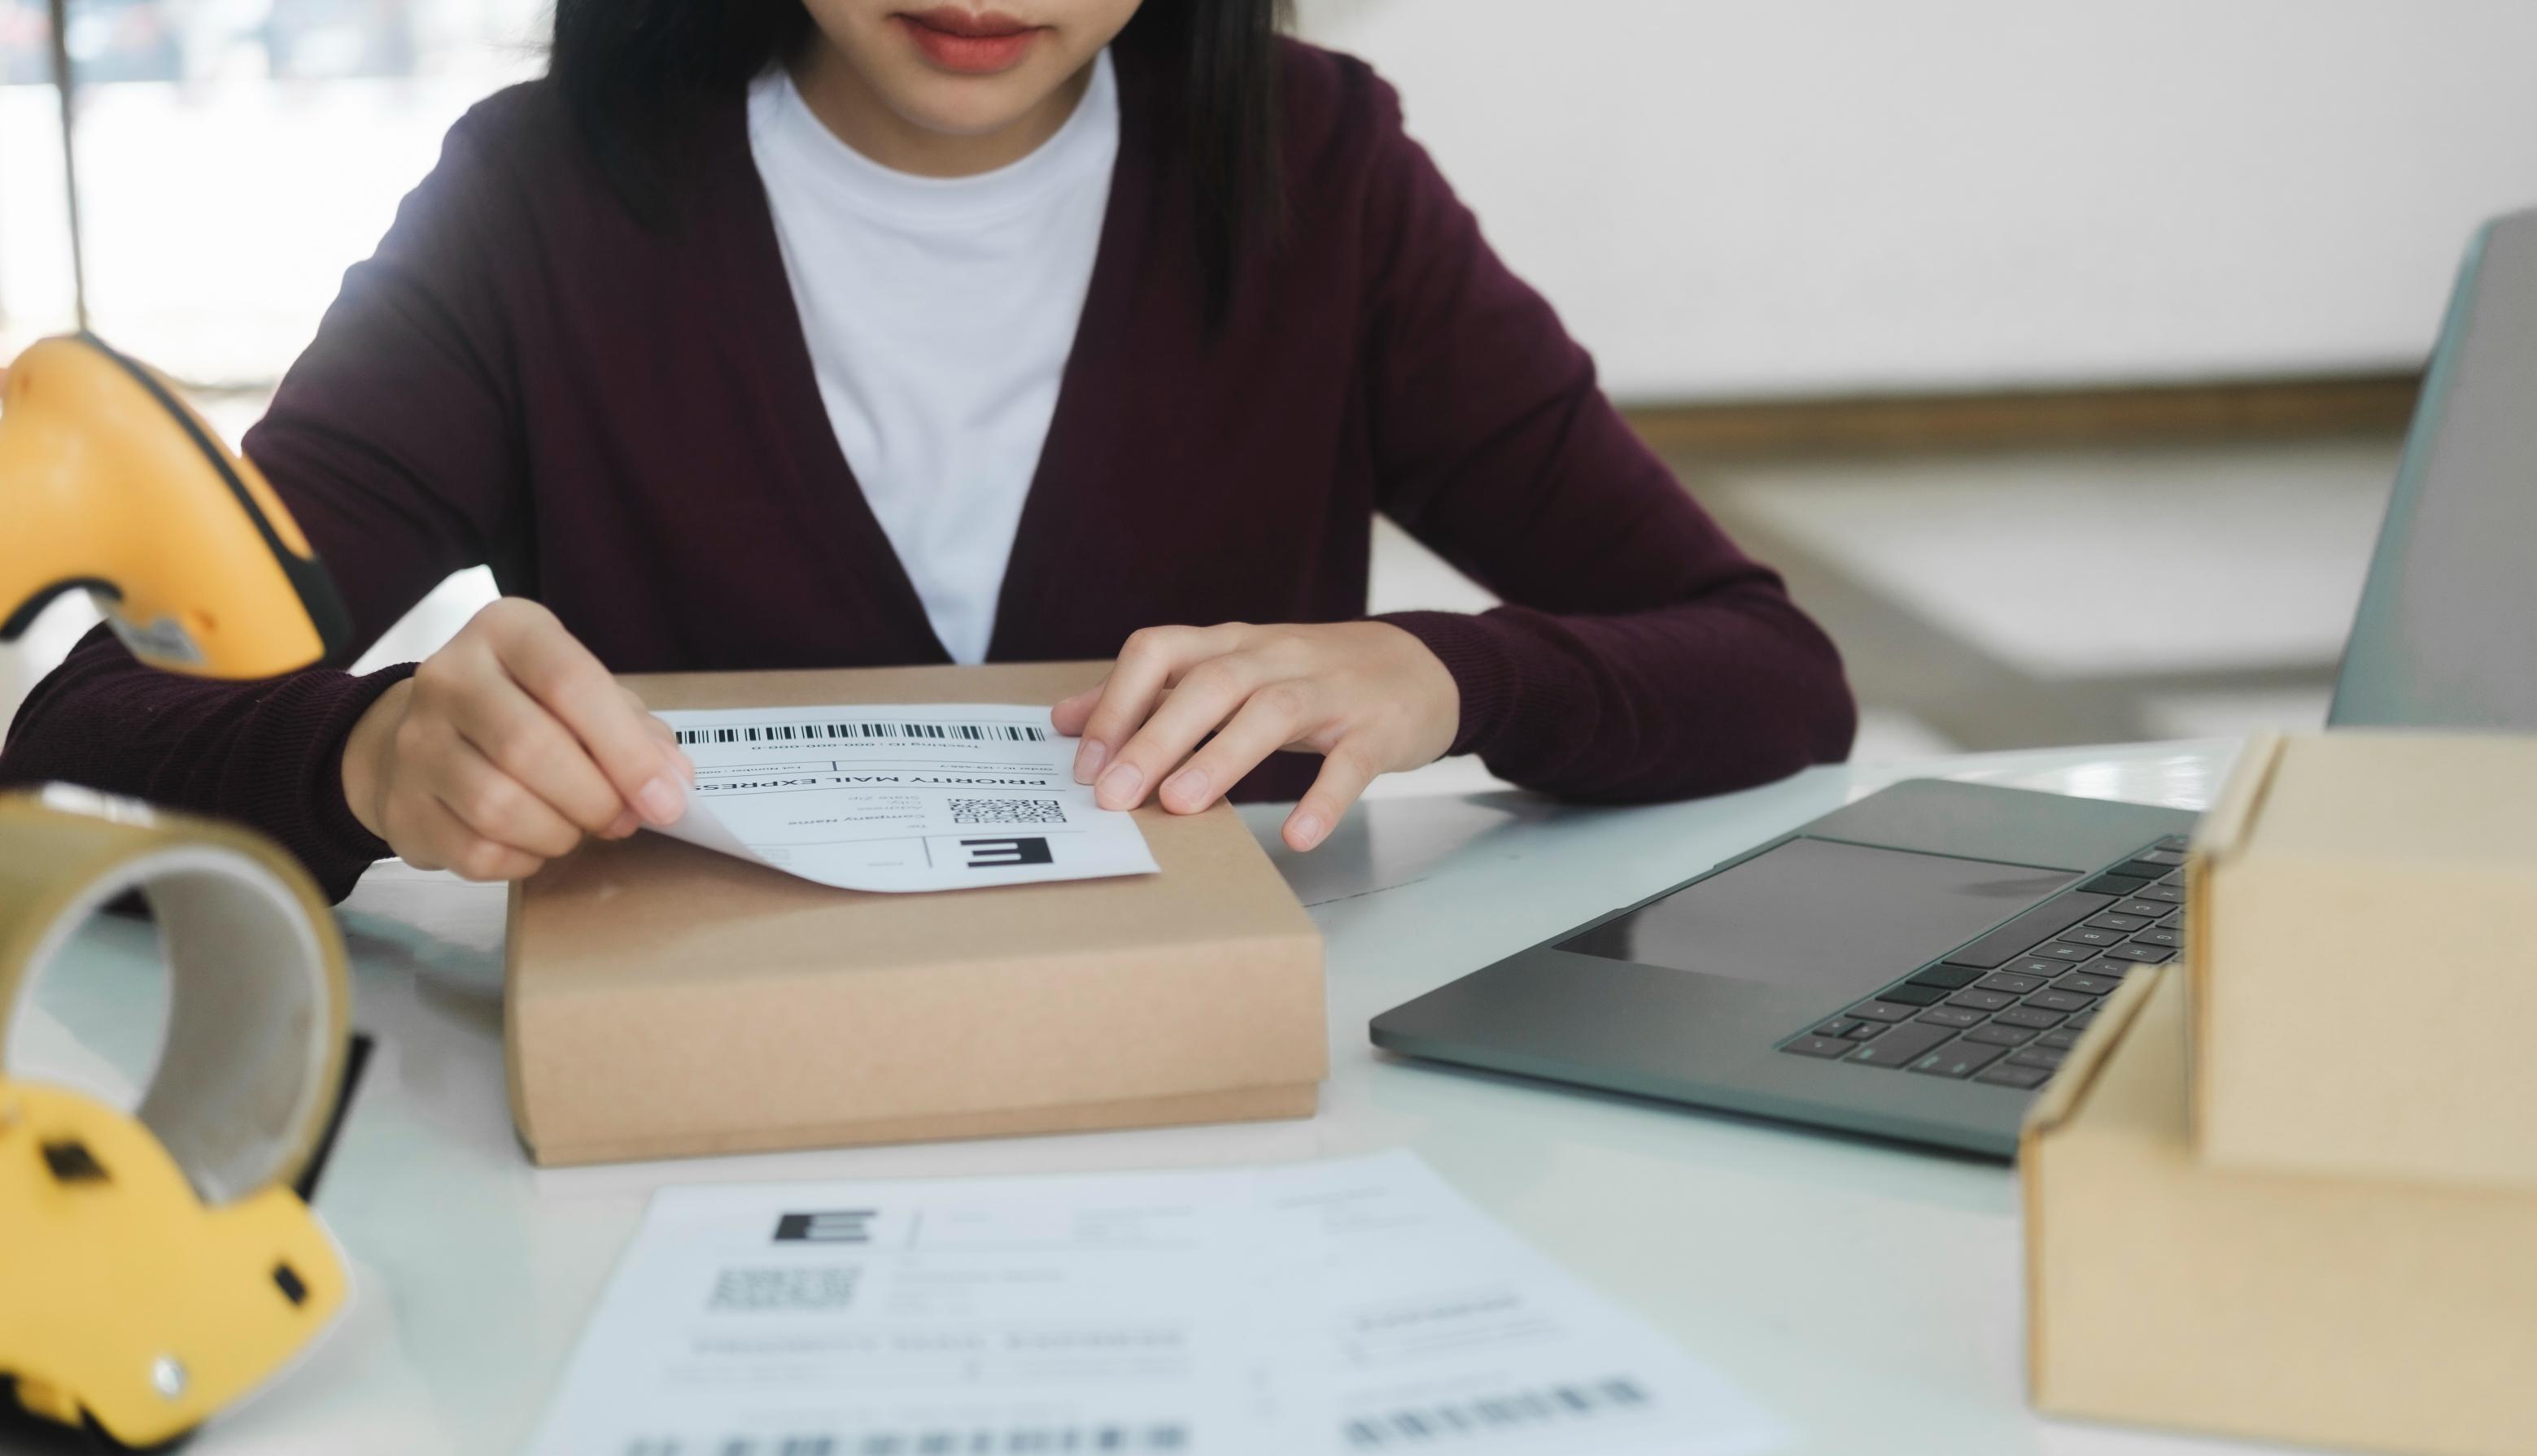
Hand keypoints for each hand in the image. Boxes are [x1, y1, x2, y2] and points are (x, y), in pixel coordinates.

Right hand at [340, 598, 690, 880]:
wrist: (417, 737)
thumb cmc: (524, 711)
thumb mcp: (584, 697)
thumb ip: (635, 730)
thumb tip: (672, 781)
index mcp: (506, 632)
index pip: (570, 682)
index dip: (627, 750)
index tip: (667, 801)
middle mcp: (449, 677)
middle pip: (530, 748)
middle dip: (595, 799)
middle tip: (623, 819)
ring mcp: (414, 742)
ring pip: (498, 807)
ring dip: (560, 833)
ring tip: (578, 828)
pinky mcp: (400, 805)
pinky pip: (476, 851)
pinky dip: (524, 859)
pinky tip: (534, 843)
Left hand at [1051, 622, 1458, 851]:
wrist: (1422, 666)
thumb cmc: (1309, 677)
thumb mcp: (1230, 672)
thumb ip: (1150, 694)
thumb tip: (1063, 721)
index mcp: (1231, 645)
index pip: (1161, 652)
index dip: (1117, 702)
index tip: (1084, 763)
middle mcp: (1275, 657)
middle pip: (1209, 682)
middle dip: (1154, 737)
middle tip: (1113, 795)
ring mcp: (1329, 691)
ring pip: (1271, 712)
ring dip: (1221, 757)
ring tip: (1181, 806)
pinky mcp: (1377, 728)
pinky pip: (1351, 763)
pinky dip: (1323, 798)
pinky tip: (1296, 834)